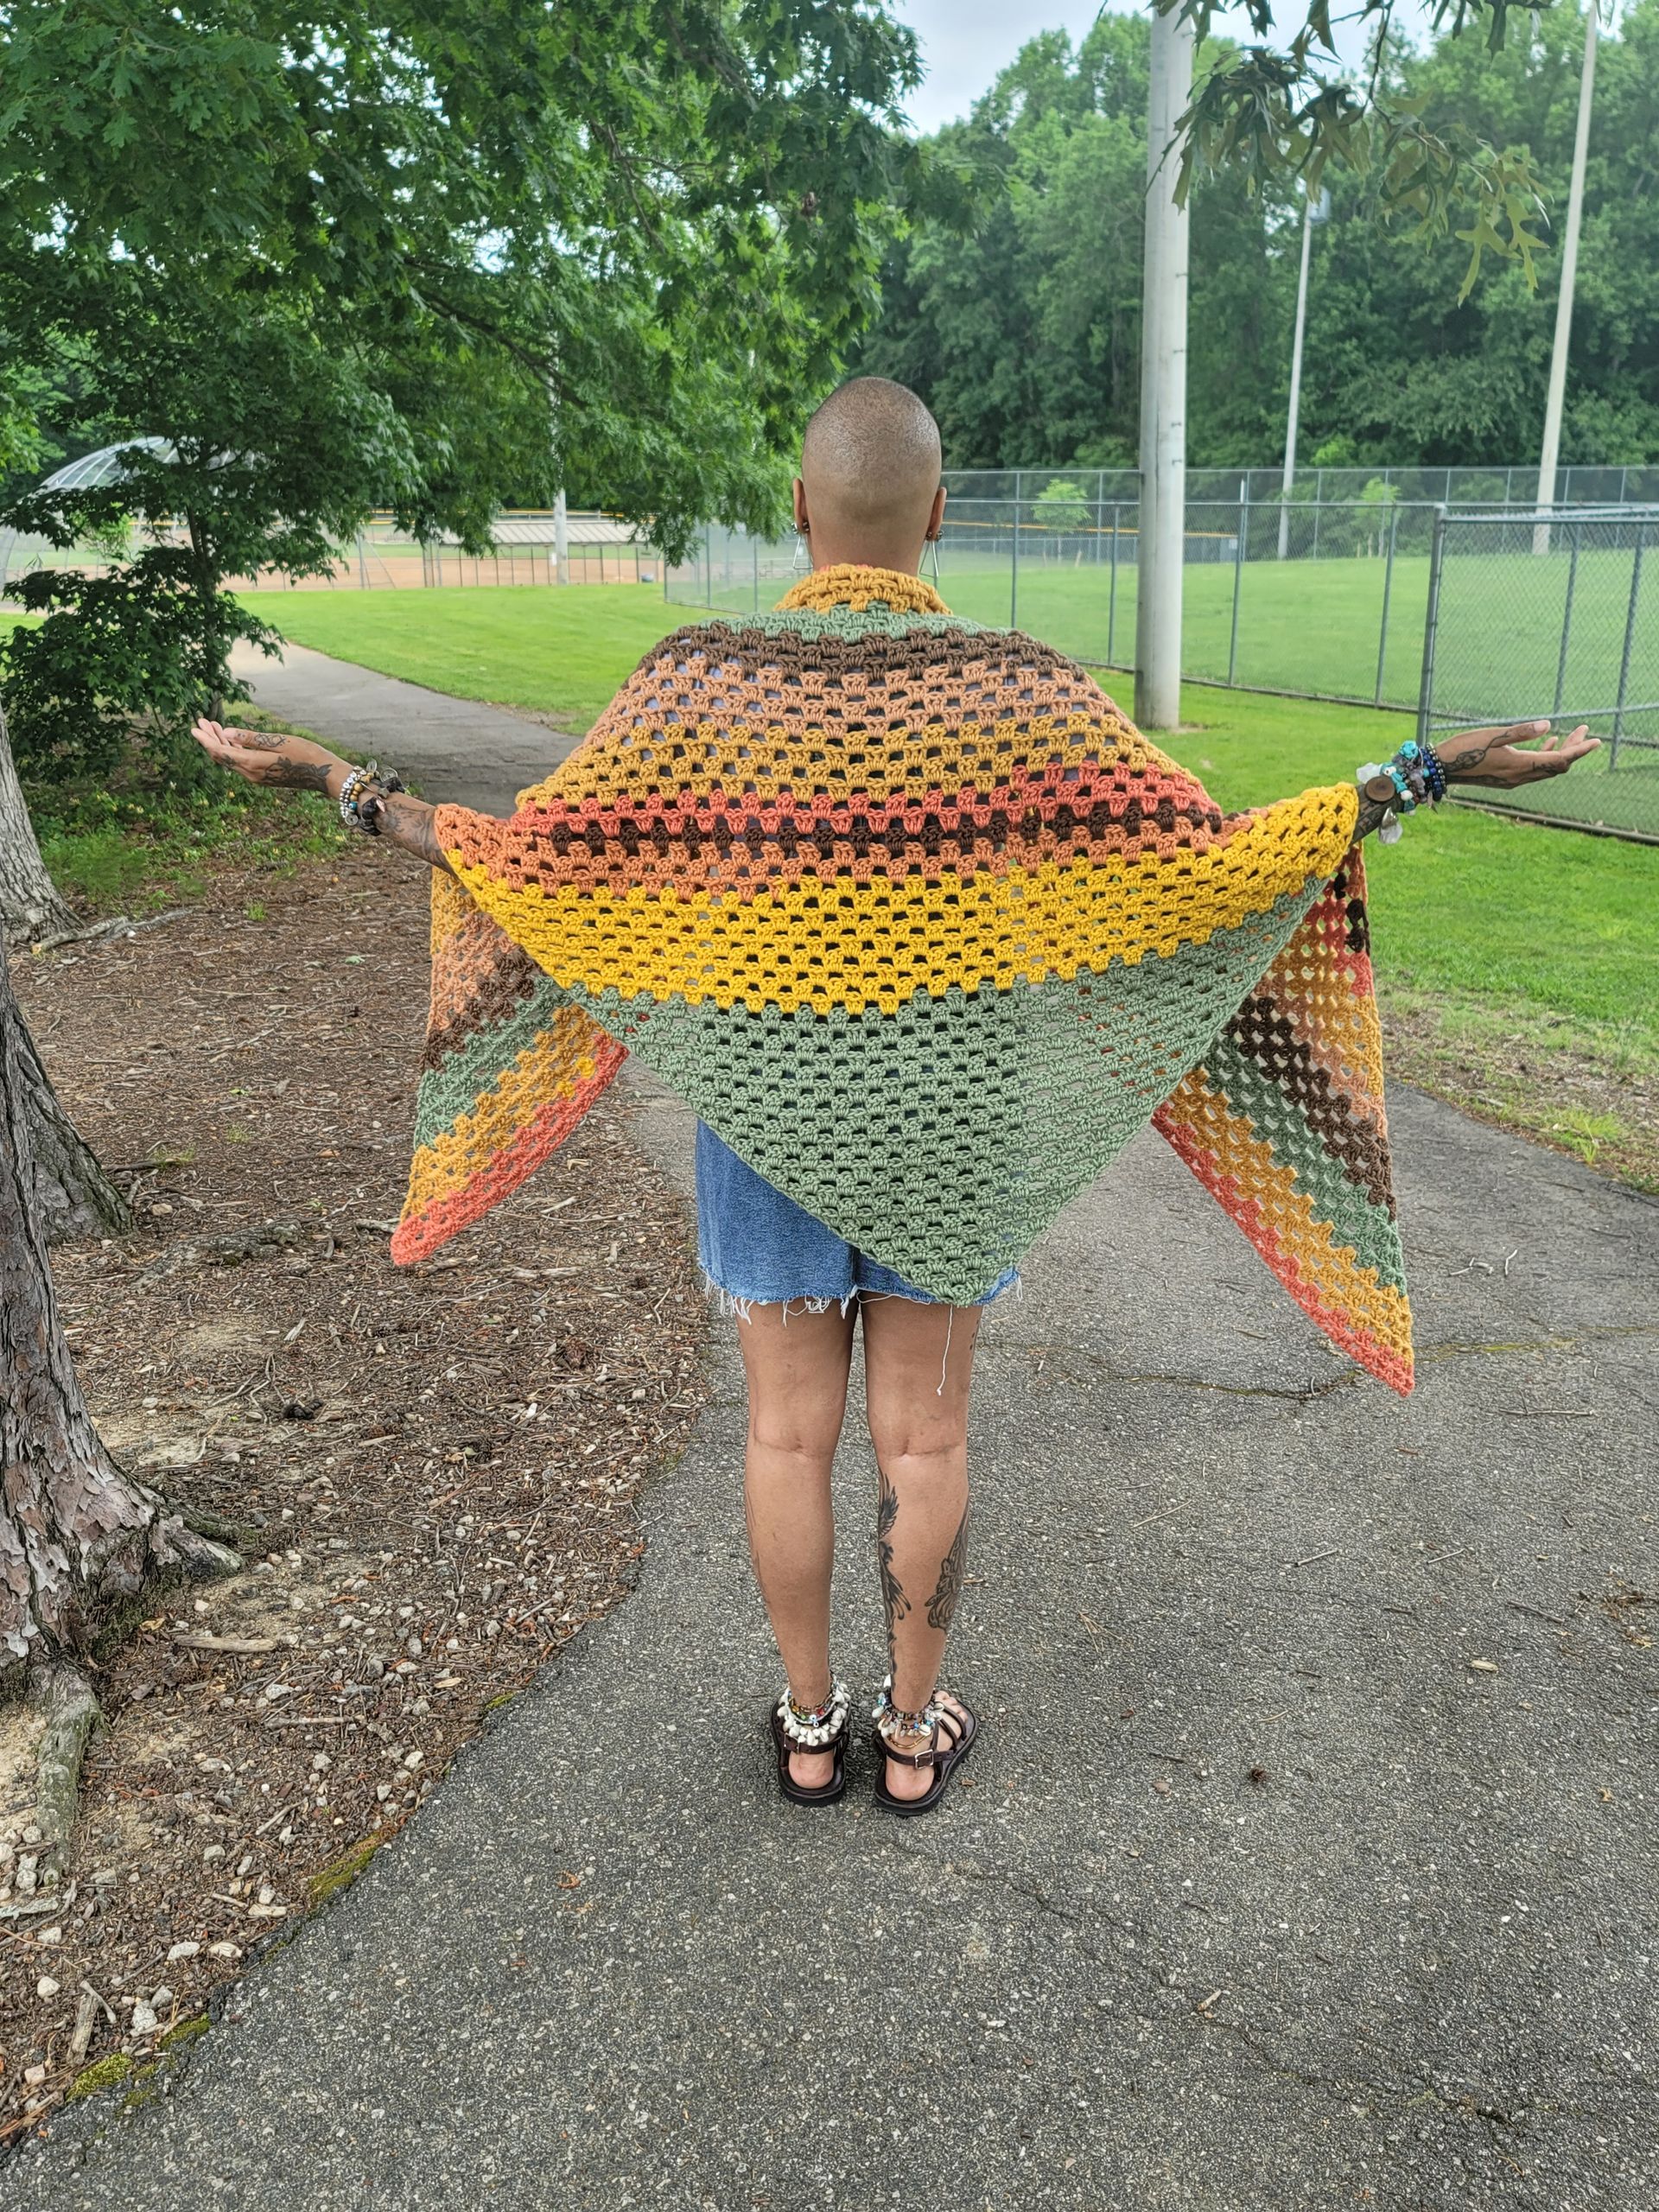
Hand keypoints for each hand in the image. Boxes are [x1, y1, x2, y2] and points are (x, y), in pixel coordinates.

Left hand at [192, 719, 345, 794]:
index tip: (194, 726)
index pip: (220, 752)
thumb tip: (227, 732)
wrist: (324, 774)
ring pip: (231, 759)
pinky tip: (231, 738)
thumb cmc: (304, 754)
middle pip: (222, 756)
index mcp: (252, 764)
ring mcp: (256, 777)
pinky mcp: (263, 776)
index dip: (205, 739)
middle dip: (210, 738)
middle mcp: (251, 774)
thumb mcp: (278, 741)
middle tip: (202, 721)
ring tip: (213, 726)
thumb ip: (251, 738)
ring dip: (221, 743)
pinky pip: (240, 762)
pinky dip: (233, 750)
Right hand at [1437, 719, 1598, 788]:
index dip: (1579, 750)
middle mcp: (1520, 776)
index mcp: (1519, 766)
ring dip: (1561, 753)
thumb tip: (1548, 726)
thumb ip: (1522, 731)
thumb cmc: (1465, 748)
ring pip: (1547, 769)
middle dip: (1574, 749)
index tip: (1596, 741)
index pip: (1559, 760)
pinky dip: (1546, 757)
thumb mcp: (1494, 735)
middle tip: (1585, 730)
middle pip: (1557, 766)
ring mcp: (1513, 779)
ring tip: (1572, 735)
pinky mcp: (1506, 778)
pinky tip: (1548, 743)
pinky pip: (1535, 770)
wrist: (1441, 767)